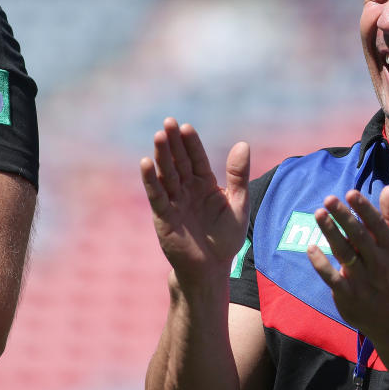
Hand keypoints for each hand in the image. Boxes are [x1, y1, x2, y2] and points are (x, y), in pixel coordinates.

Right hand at [140, 118, 249, 286]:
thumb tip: (243, 144)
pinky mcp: (164, 216)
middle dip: (174, 143)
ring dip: (162, 156)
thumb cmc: (225, 237)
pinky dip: (151, 180)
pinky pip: (157, 195)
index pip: (197, 158)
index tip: (186, 127)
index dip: (191, 143)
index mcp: (205, 184)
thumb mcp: (238, 203)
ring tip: (159, 136)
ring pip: (167, 174)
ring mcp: (174, 201)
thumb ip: (238, 176)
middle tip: (168, 122)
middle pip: (179, 161)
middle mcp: (187, 189)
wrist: (211, 267)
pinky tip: (146, 163)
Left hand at [307, 186, 388, 340]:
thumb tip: (386, 188)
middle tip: (329, 199)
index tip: (351, 193)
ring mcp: (363, 280)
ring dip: (331, 233)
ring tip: (319, 214)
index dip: (364, 209)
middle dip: (344, 217)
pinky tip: (311, 248)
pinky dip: (321, 264)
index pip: (377, 226)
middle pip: (359, 237)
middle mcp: (378, 263)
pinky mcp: (349, 295)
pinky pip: (333, 278)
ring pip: (345, 254)